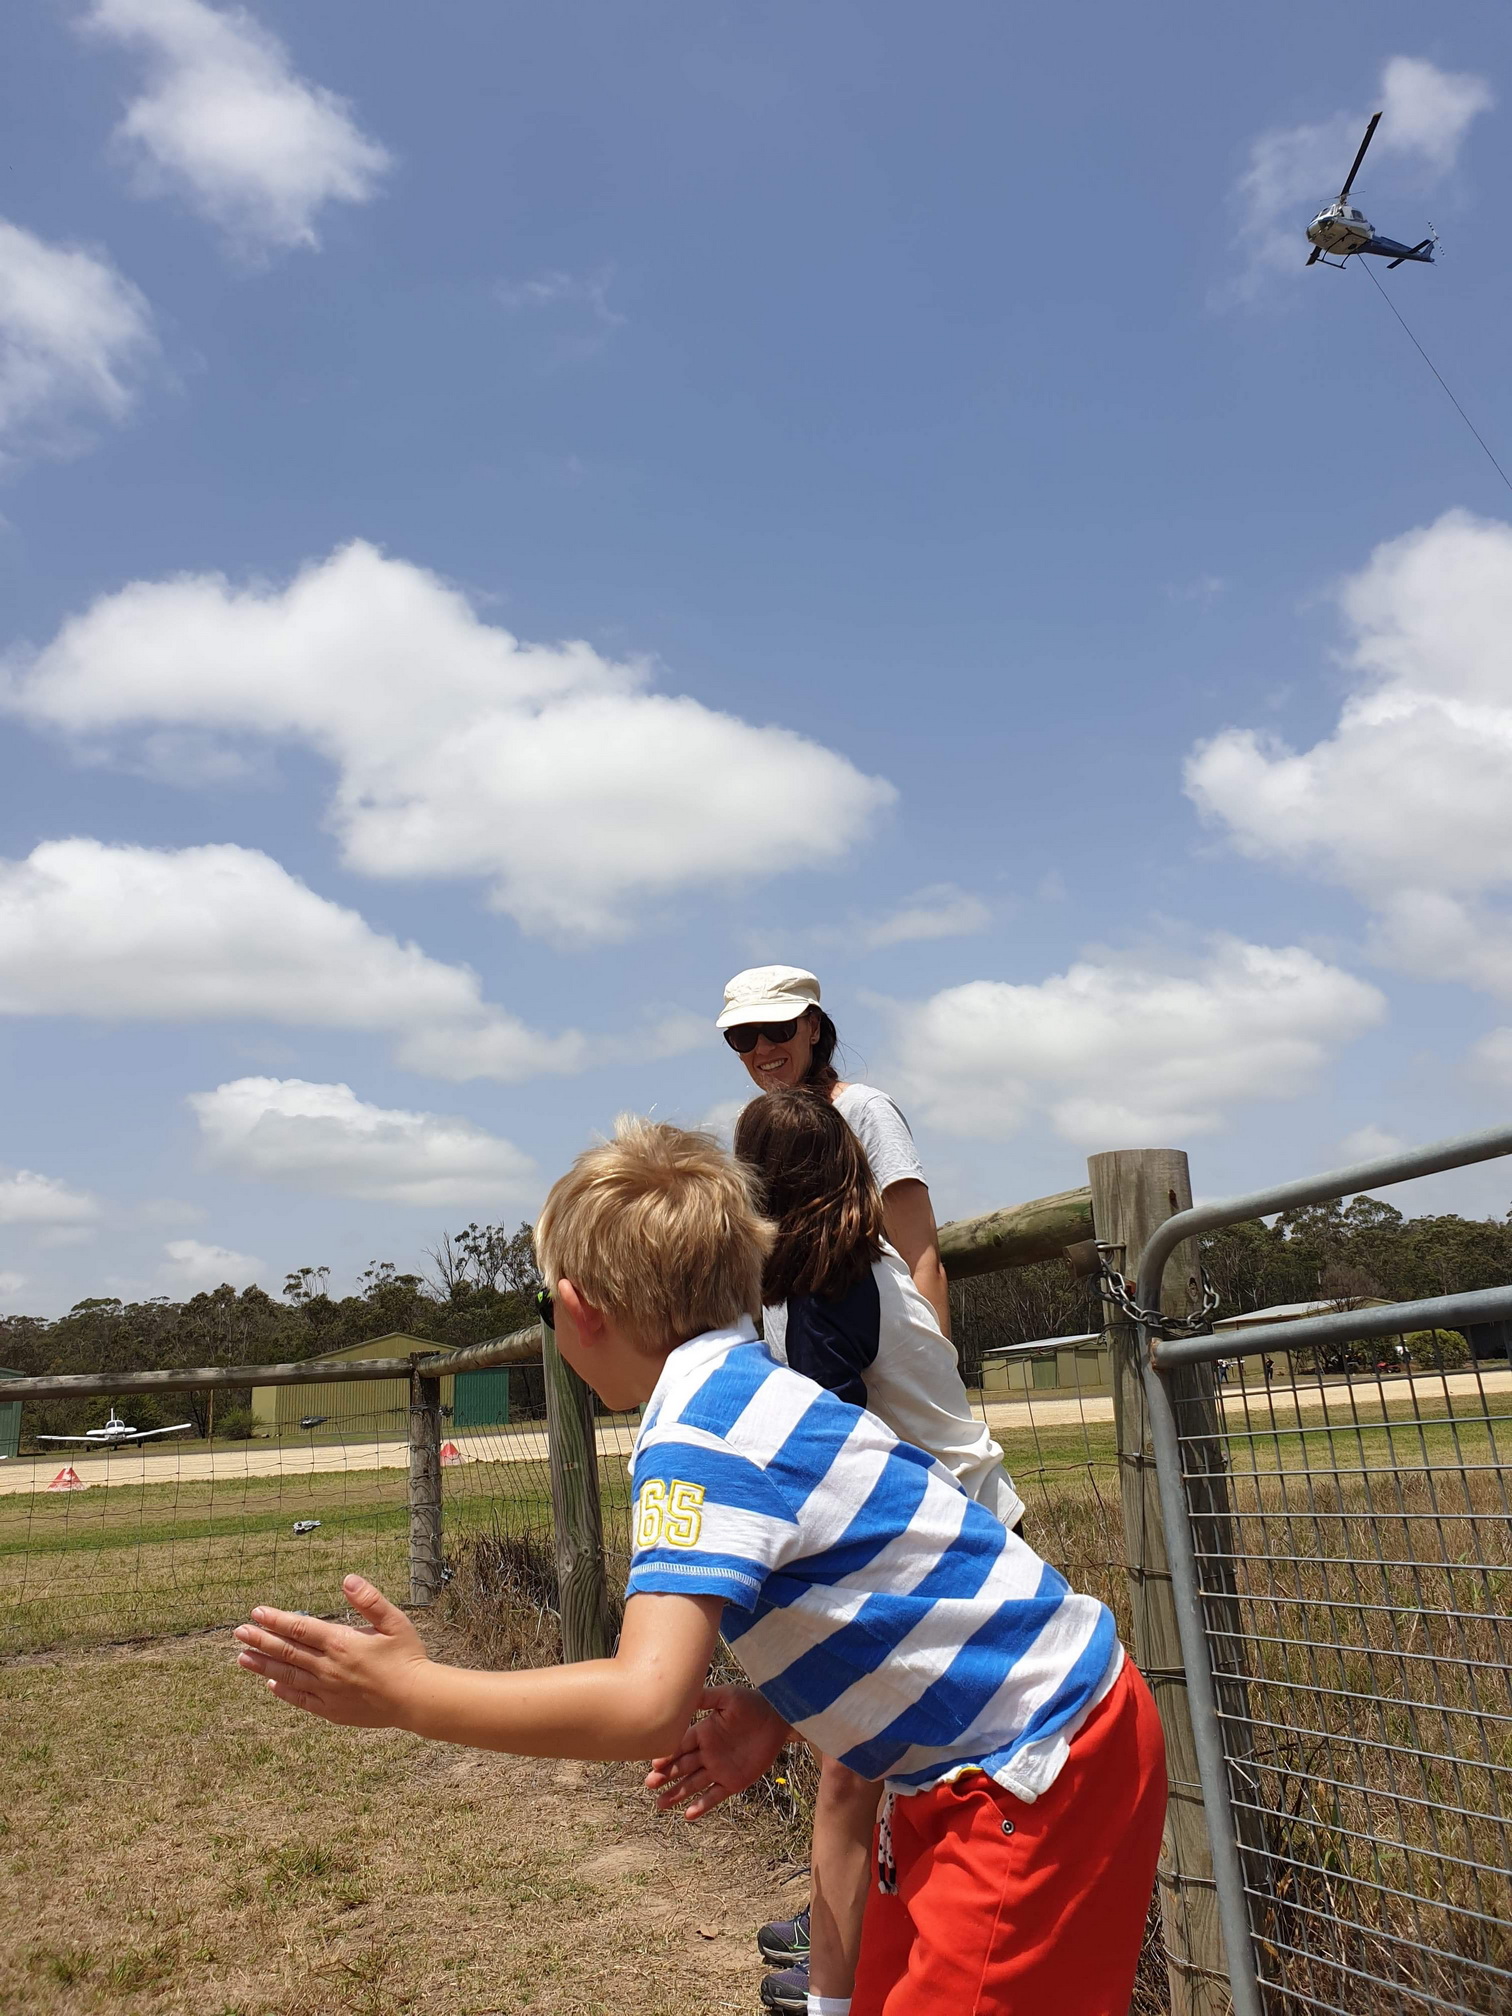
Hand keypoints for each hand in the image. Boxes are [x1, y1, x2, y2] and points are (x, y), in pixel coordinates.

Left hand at [234, 1574, 428, 1727]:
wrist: (416, 1699)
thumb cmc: (408, 1656)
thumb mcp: (395, 1621)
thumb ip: (369, 1600)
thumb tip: (347, 1579)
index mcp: (342, 1643)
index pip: (300, 1628)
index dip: (276, 1619)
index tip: (256, 1612)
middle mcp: (329, 1667)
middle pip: (287, 1651)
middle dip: (261, 1640)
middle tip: (239, 1632)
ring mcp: (328, 1691)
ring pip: (287, 1676)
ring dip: (263, 1665)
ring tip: (242, 1657)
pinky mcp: (332, 1711)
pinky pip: (300, 1700)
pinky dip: (283, 1691)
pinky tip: (270, 1684)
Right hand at [644, 1684, 790, 1819]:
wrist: (778, 1718)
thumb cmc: (752, 1703)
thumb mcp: (727, 1696)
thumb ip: (705, 1698)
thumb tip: (682, 1695)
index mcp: (703, 1733)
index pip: (680, 1746)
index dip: (667, 1755)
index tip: (654, 1764)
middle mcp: (707, 1753)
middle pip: (682, 1767)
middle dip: (665, 1776)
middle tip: (650, 1784)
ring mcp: (719, 1769)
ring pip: (693, 1784)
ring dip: (677, 1793)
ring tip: (660, 1804)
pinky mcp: (734, 1782)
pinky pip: (715, 1795)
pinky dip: (702, 1805)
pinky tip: (688, 1814)